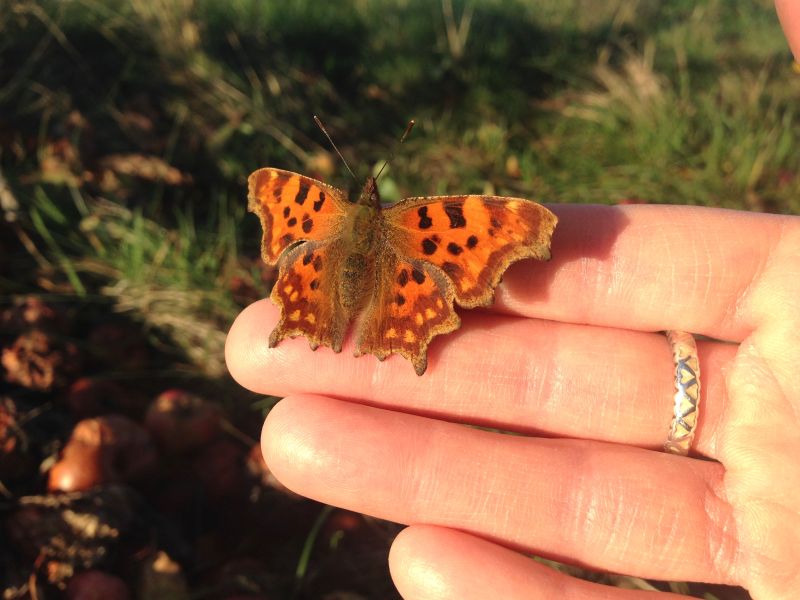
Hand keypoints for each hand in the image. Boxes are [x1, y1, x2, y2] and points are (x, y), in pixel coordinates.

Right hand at [227, 204, 799, 598]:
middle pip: (565, 383)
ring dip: (426, 476)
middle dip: (412, 364)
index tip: (371, 248)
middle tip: (273, 346)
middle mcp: (781, 425)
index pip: (630, 266)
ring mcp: (765, 539)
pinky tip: (416, 559)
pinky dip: (514, 592)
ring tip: (291, 444)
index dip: (496, 254)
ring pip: (571, 499)